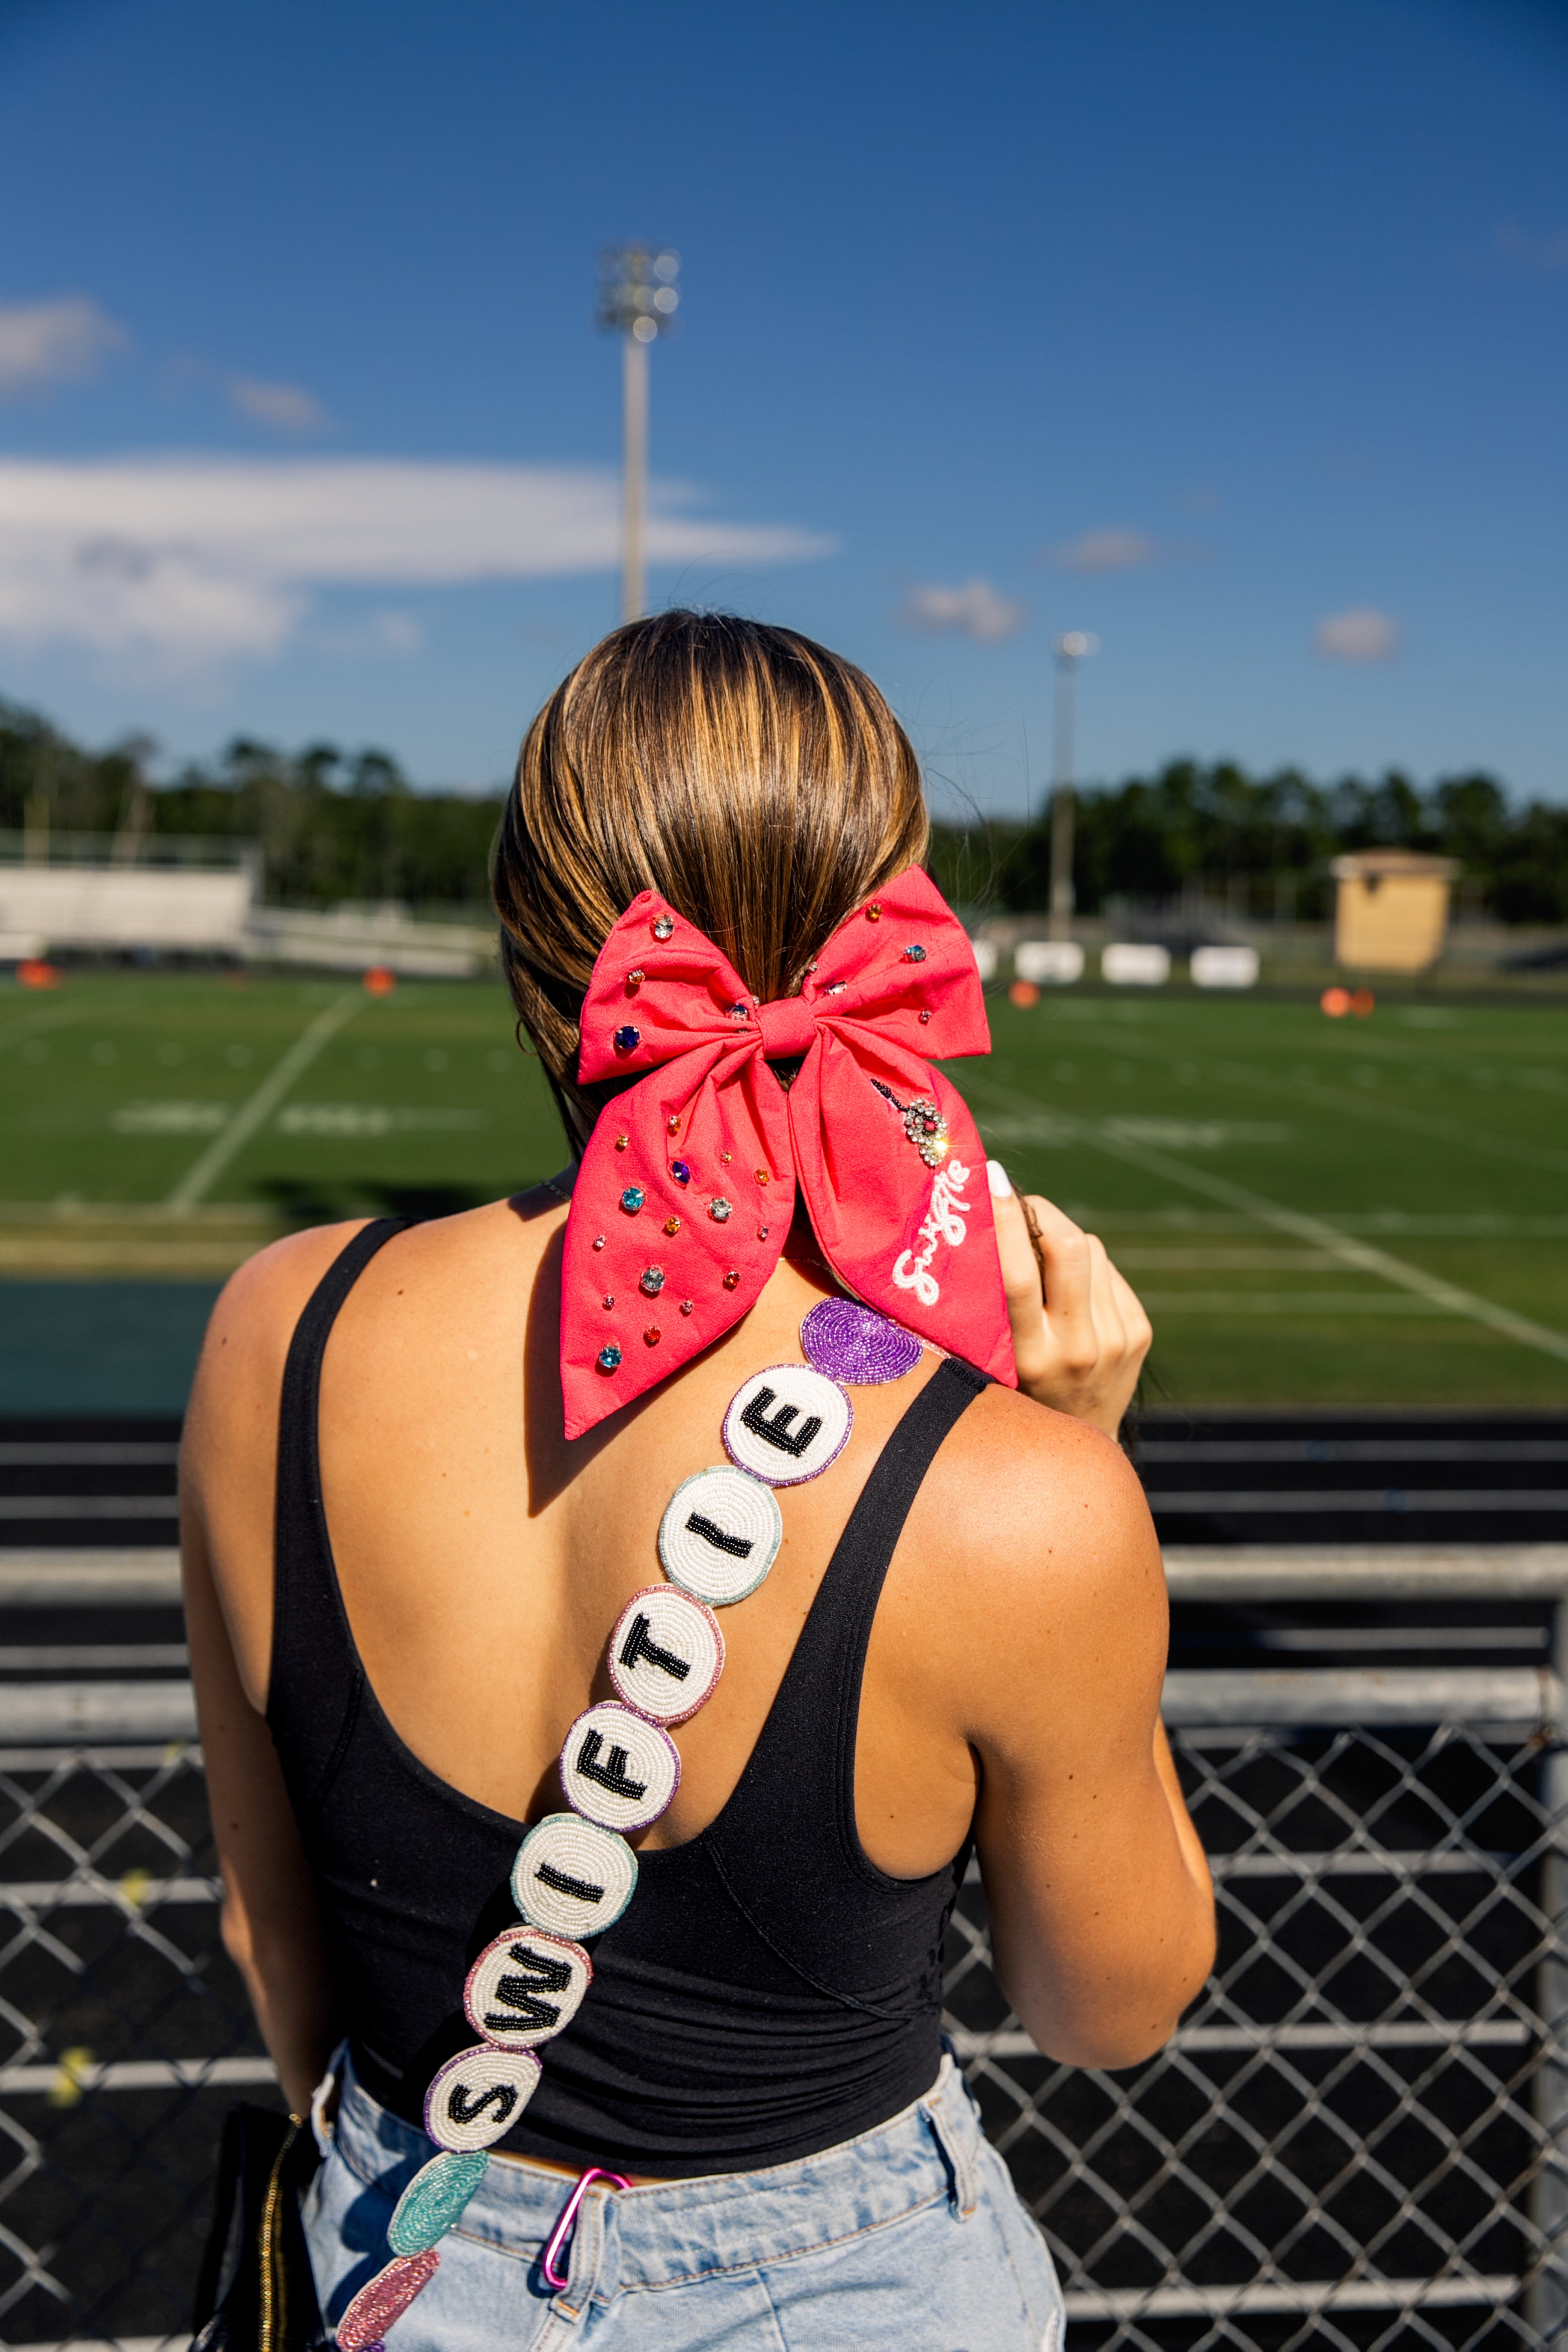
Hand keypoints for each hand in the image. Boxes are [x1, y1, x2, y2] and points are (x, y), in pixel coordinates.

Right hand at [988, 1161, 1151, 1436]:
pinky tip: (1069, 1288)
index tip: (990, 1179)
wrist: (1083, 1443)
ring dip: (1060, 1238)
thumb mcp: (992, 1362)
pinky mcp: (1139, 1333)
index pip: (1017, 1275)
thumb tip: (977, 1224)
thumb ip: (987, 1308)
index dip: (1004, 1219)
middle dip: (1041, 1211)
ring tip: (1039, 1257)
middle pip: (1067, 1248)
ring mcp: (1115, 1340)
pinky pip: (1107, 1269)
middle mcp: (1077, 1348)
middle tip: (1018, 1202)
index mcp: (1030, 1358)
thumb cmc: (1016, 1394)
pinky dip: (1085, 1264)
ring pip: (1089, 1249)